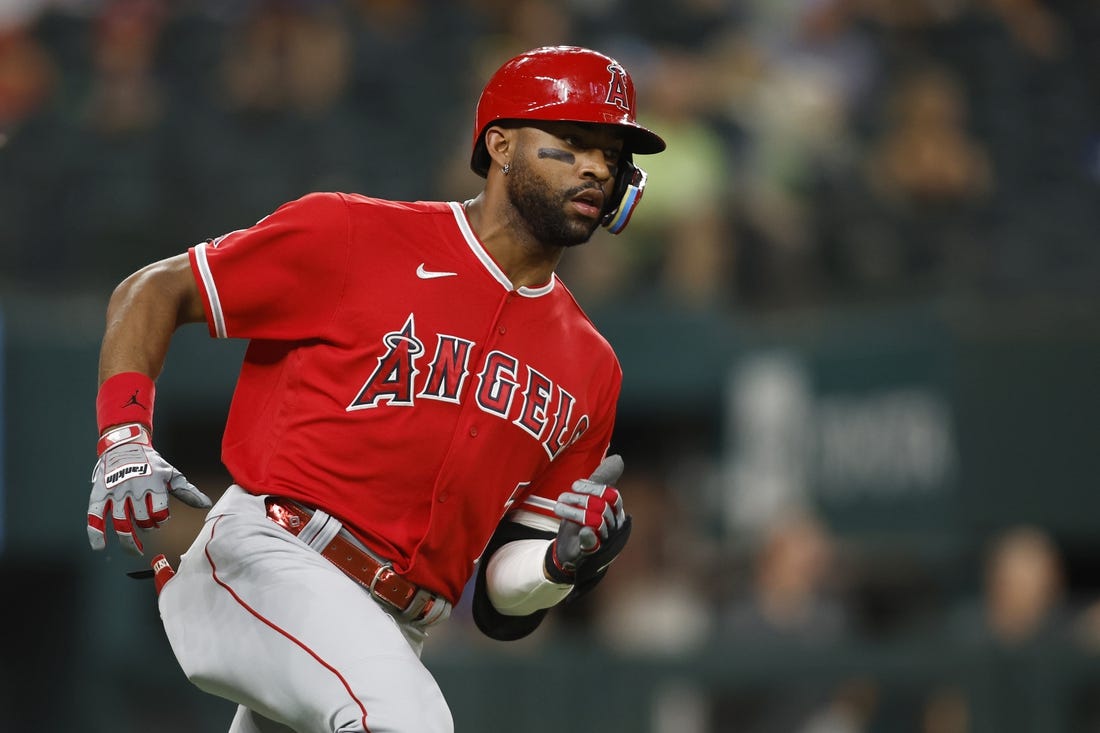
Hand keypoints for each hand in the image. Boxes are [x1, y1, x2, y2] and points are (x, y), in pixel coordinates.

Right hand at [88, 423, 211, 554]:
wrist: (124, 445)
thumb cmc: (151, 463)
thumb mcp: (171, 475)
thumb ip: (187, 491)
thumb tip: (206, 505)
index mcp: (154, 483)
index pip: (159, 512)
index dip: (161, 519)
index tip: (160, 518)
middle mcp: (134, 488)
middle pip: (141, 519)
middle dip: (147, 527)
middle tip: (148, 526)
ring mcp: (115, 492)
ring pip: (121, 522)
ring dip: (128, 539)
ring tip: (134, 547)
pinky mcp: (99, 494)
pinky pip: (94, 516)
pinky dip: (96, 533)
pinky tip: (100, 547)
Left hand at [545, 454, 625, 581]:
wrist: (568, 553)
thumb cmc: (580, 523)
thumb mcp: (587, 499)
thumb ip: (600, 480)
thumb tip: (618, 458)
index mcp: (614, 511)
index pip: (611, 494)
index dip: (592, 487)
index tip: (574, 485)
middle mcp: (614, 526)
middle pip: (603, 505)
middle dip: (581, 498)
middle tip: (562, 497)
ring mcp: (605, 540)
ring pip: (596, 521)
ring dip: (575, 512)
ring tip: (558, 507)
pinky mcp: (593, 553)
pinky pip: (594, 543)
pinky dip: (588, 536)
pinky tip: (579, 531)